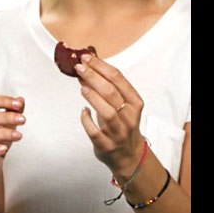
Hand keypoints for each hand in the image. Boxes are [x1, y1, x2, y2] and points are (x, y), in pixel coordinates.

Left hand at [76, 54, 145, 178]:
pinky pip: (94, 131)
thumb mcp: (119, 105)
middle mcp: (129, 117)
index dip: (101, 67)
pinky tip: (83, 111)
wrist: (128, 155)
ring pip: (107, 112)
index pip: (119, 79)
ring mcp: (118, 132)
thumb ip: (104, 87)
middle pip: (112, 93)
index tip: (86, 57)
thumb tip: (85, 66)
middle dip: (94, 77)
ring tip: (82, 87)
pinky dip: (87, 120)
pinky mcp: (106, 144)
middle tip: (79, 67)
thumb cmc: (121, 124)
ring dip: (93, 98)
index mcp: (134, 103)